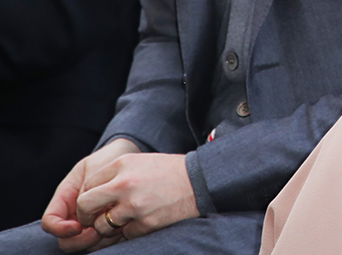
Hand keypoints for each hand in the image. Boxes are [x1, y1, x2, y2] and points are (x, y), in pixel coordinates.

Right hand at [41, 139, 139, 251]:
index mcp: (64, 198)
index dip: (59, 229)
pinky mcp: (106, 226)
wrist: (127, 157)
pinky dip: (110, 239)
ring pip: (85, 243)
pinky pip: (103, 239)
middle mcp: (73, 214)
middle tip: (98, 232)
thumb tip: (86, 214)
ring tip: (112, 229)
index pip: (50, 221)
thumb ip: (88, 190)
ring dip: (96, 242)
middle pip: (66, 240)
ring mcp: (89, 222)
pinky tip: (122, 229)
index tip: (78, 227)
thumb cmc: (108, 160)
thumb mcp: (95, 169)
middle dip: (80, 241)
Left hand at [73, 152, 197, 245]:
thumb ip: (114, 176)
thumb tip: (90, 197)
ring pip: (102, 225)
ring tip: (125, 220)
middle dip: (86, 216)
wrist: (199, 180)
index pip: (87, 185)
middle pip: (86, 205)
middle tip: (93, 220)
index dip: (87, 198)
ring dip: (109, 227)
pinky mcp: (145, 223)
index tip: (94, 205)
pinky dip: (130, 231)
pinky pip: (124, 235)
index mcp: (122, 164)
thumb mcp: (140, 163)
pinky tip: (143, 220)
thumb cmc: (168, 171)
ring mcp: (134, 204)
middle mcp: (124, 183)